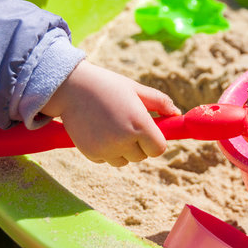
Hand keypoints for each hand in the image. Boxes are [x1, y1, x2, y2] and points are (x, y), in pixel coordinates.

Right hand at [41, 61, 180, 166]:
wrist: (71, 87)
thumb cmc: (108, 85)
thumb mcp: (136, 89)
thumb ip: (160, 102)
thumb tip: (177, 114)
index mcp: (139, 124)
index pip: (159, 149)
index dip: (155, 141)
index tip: (149, 130)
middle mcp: (124, 140)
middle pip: (142, 156)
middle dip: (139, 144)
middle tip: (127, 123)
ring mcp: (106, 149)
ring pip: (124, 161)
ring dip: (123, 150)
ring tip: (112, 126)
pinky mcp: (91, 154)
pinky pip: (106, 160)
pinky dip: (106, 151)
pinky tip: (98, 130)